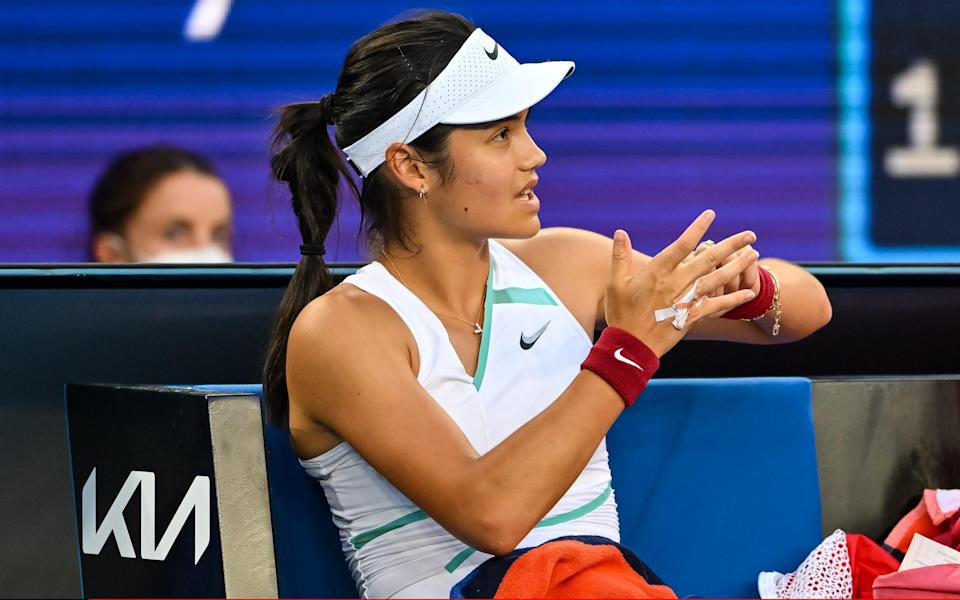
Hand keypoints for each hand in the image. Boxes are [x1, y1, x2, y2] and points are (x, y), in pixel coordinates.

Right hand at [604, 210, 758, 355]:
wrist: (630, 346)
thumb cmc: (620, 313)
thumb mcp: (616, 283)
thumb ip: (620, 256)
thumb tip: (620, 231)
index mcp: (658, 271)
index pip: (682, 244)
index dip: (697, 228)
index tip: (711, 215)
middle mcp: (676, 283)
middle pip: (708, 259)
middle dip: (731, 244)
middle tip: (749, 234)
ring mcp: (686, 300)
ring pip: (717, 279)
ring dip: (737, 266)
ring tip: (753, 254)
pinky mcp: (691, 316)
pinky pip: (716, 305)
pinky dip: (733, 299)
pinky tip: (749, 293)